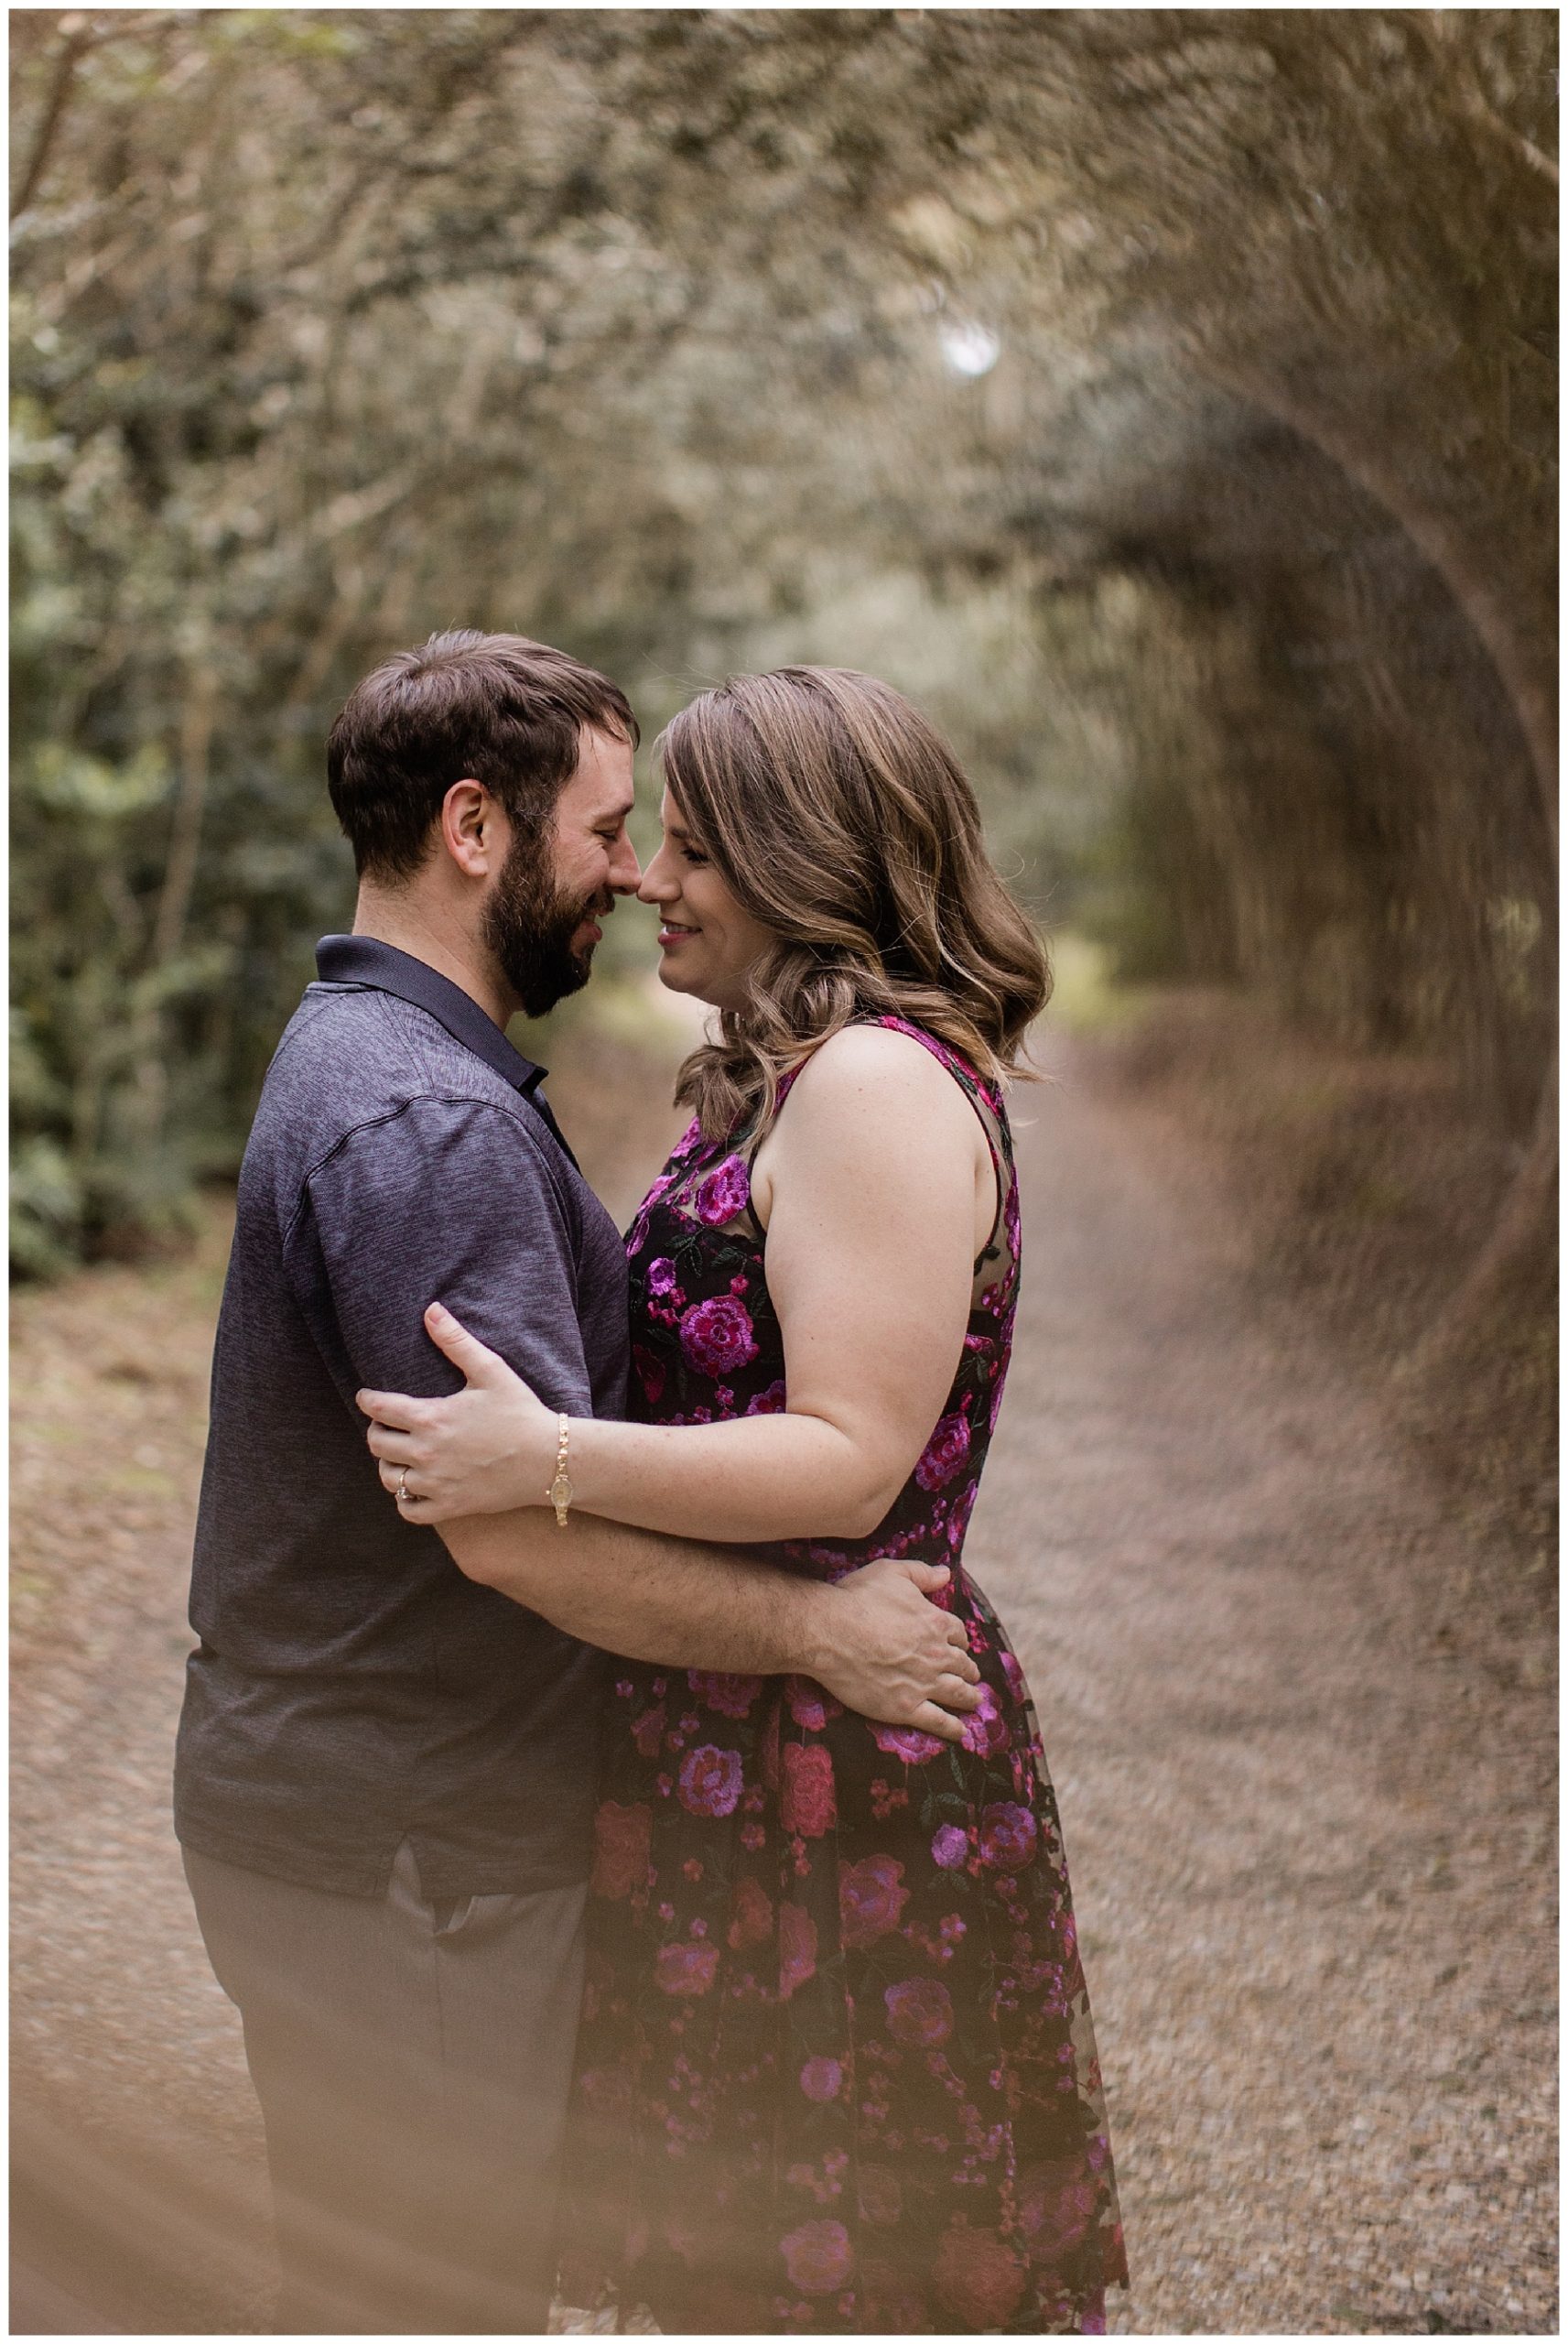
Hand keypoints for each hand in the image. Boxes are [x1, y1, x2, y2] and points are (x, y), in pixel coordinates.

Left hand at [356, 1304, 557, 1523]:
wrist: (549, 1459)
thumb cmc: (521, 1412)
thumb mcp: (491, 1371)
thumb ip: (457, 1342)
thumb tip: (431, 1310)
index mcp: (431, 1417)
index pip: (379, 1408)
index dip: (368, 1400)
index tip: (366, 1397)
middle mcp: (427, 1453)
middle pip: (377, 1443)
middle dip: (376, 1430)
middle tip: (385, 1424)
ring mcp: (436, 1483)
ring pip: (389, 1477)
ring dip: (387, 1464)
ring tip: (397, 1454)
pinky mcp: (449, 1506)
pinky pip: (408, 1509)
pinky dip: (404, 1500)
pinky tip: (412, 1486)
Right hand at [808, 1559, 981, 1741]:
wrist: (829, 1633)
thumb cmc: (857, 1599)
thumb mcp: (891, 1572)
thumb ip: (922, 1573)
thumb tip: (946, 1574)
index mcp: (935, 1623)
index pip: (958, 1633)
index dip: (959, 1640)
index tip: (958, 1645)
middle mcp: (936, 1655)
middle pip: (962, 1665)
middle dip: (968, 1670)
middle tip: (971, 1676)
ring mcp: (923, 1683)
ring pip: (957, 1693)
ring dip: (969, 1698)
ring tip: (974, 1702)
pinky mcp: (906, 1707)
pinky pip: (938, 1721)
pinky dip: (953, 1728)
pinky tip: (961, 1733)